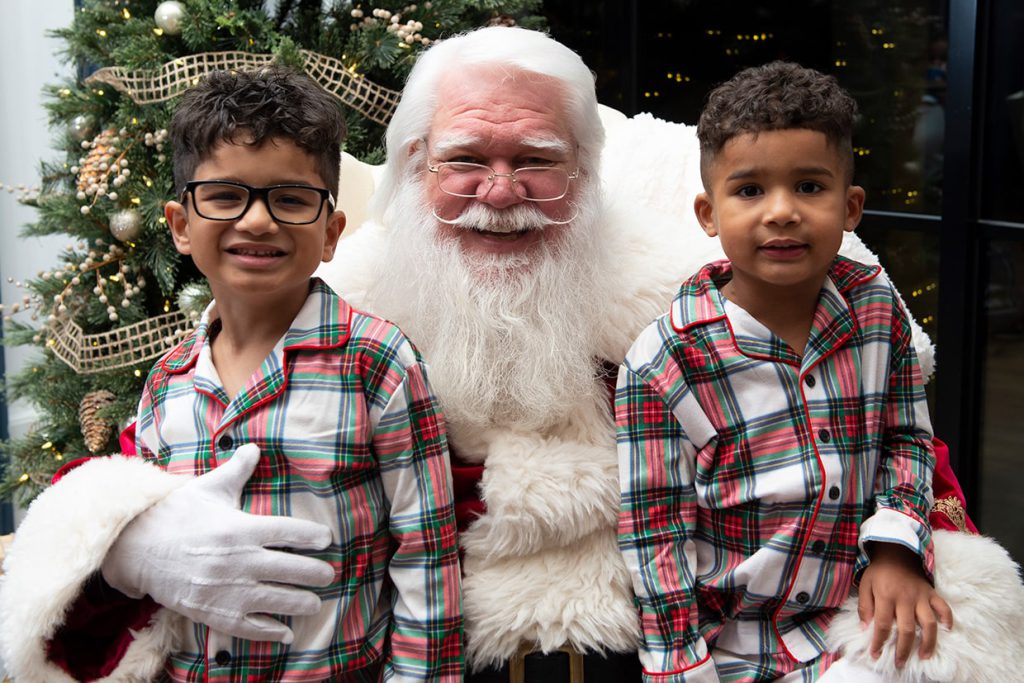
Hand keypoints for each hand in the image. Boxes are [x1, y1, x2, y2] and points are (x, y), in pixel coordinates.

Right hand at [101, 444, 335, 643]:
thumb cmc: (175, 514)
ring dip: (301, 603)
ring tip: (315, 603)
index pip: (288, 532)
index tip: (327, 540)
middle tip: (329, 575)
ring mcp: (226, 589)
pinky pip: (248, 626)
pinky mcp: (212, 611)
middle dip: (315, 574)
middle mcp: (238, 560)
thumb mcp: (208, 488)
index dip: (311, 536)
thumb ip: (236, 470)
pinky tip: (286, 633)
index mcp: (240, 528)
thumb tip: (254, 447)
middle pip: (290, 569)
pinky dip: (270, 632)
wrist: (135, 548)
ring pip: (276, 599)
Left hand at [858, 542, 953, 667]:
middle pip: (906, 629)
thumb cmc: (879, 571)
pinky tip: (947, 631)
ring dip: (928, 642)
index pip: (881, 624)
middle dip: (903, 649)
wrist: (896, 551)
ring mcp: (921, 596)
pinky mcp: (932, 593)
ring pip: (928, 623)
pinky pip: (943, 608)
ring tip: (924, 656)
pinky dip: (947, 620)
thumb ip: (864, 606)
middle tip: (900, 663)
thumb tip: (864, 627)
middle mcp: (905, 598)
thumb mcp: (864, 585)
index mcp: (886, 596)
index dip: (878, 642)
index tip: (875, 655)